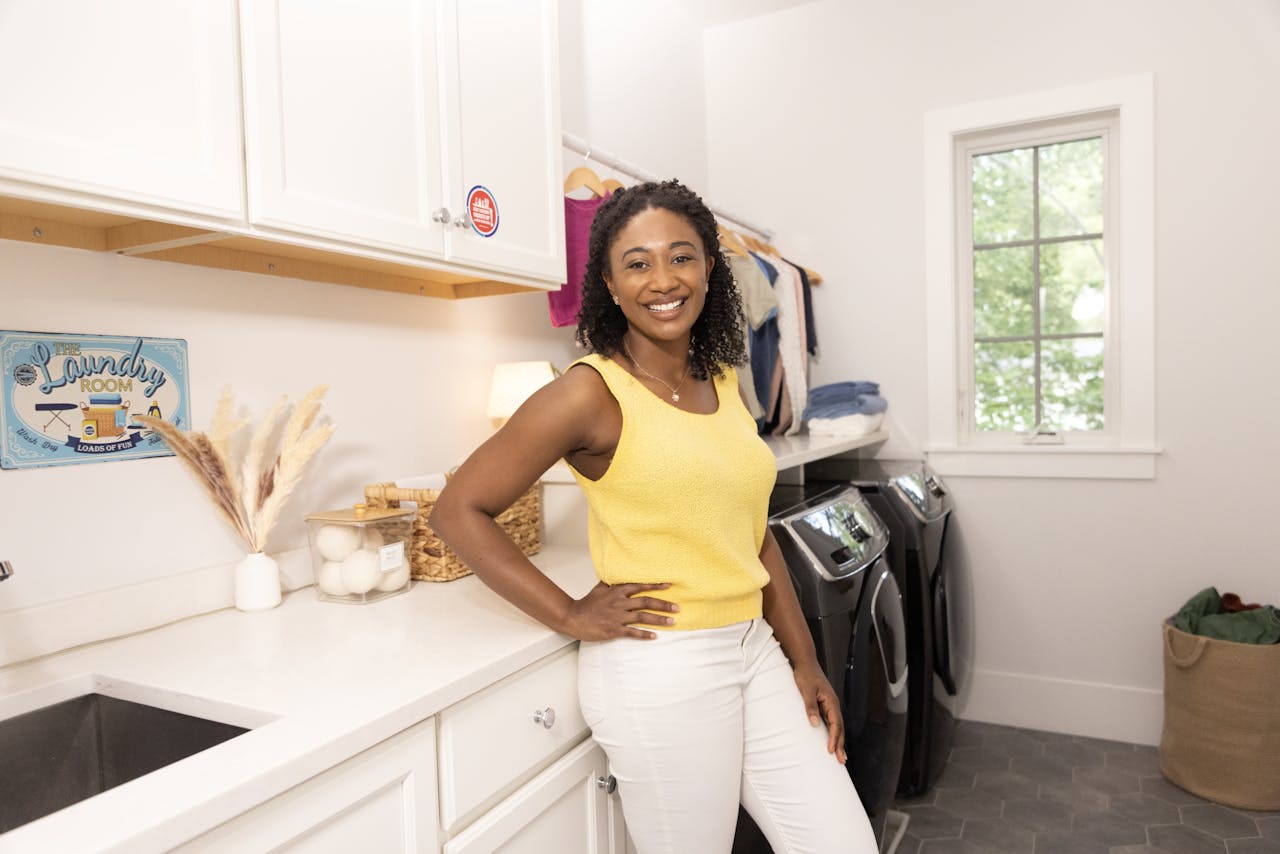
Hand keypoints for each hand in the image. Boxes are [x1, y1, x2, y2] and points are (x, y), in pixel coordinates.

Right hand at [563, 582, 678, 640]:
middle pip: (646, 602)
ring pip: (642, 617)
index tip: (669, 585)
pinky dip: (644, 634)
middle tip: (677, 607)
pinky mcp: (614, 630)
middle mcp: (620, 603)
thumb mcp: (600, 588)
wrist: (574, 618)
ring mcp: (617, 617)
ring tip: (672, 621)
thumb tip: (620, 572)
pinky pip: (632, 632)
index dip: (655, 585)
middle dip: (663, 604)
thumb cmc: (587, 603)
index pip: (640, 586)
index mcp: (617, 592)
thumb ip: (612, 581)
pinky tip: (655, 636)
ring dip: (659, 620)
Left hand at [793, 660, 845, 763]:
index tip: (830, 750)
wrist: (805, 663)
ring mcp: (829, 705)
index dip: (834, 738)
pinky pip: (830, 722)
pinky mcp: (823, 705)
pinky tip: (830, 741)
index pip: (835, 724)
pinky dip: (832, 733)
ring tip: (840, 756)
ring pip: (836, 727)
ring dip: (838, 741)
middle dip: (840, 744)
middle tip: (841, 761)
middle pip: (839, 728)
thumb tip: (814, 724)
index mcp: (831, 702)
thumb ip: (810, 707)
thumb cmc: (806, 675)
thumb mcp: (806, 691)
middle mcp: (833, 705)